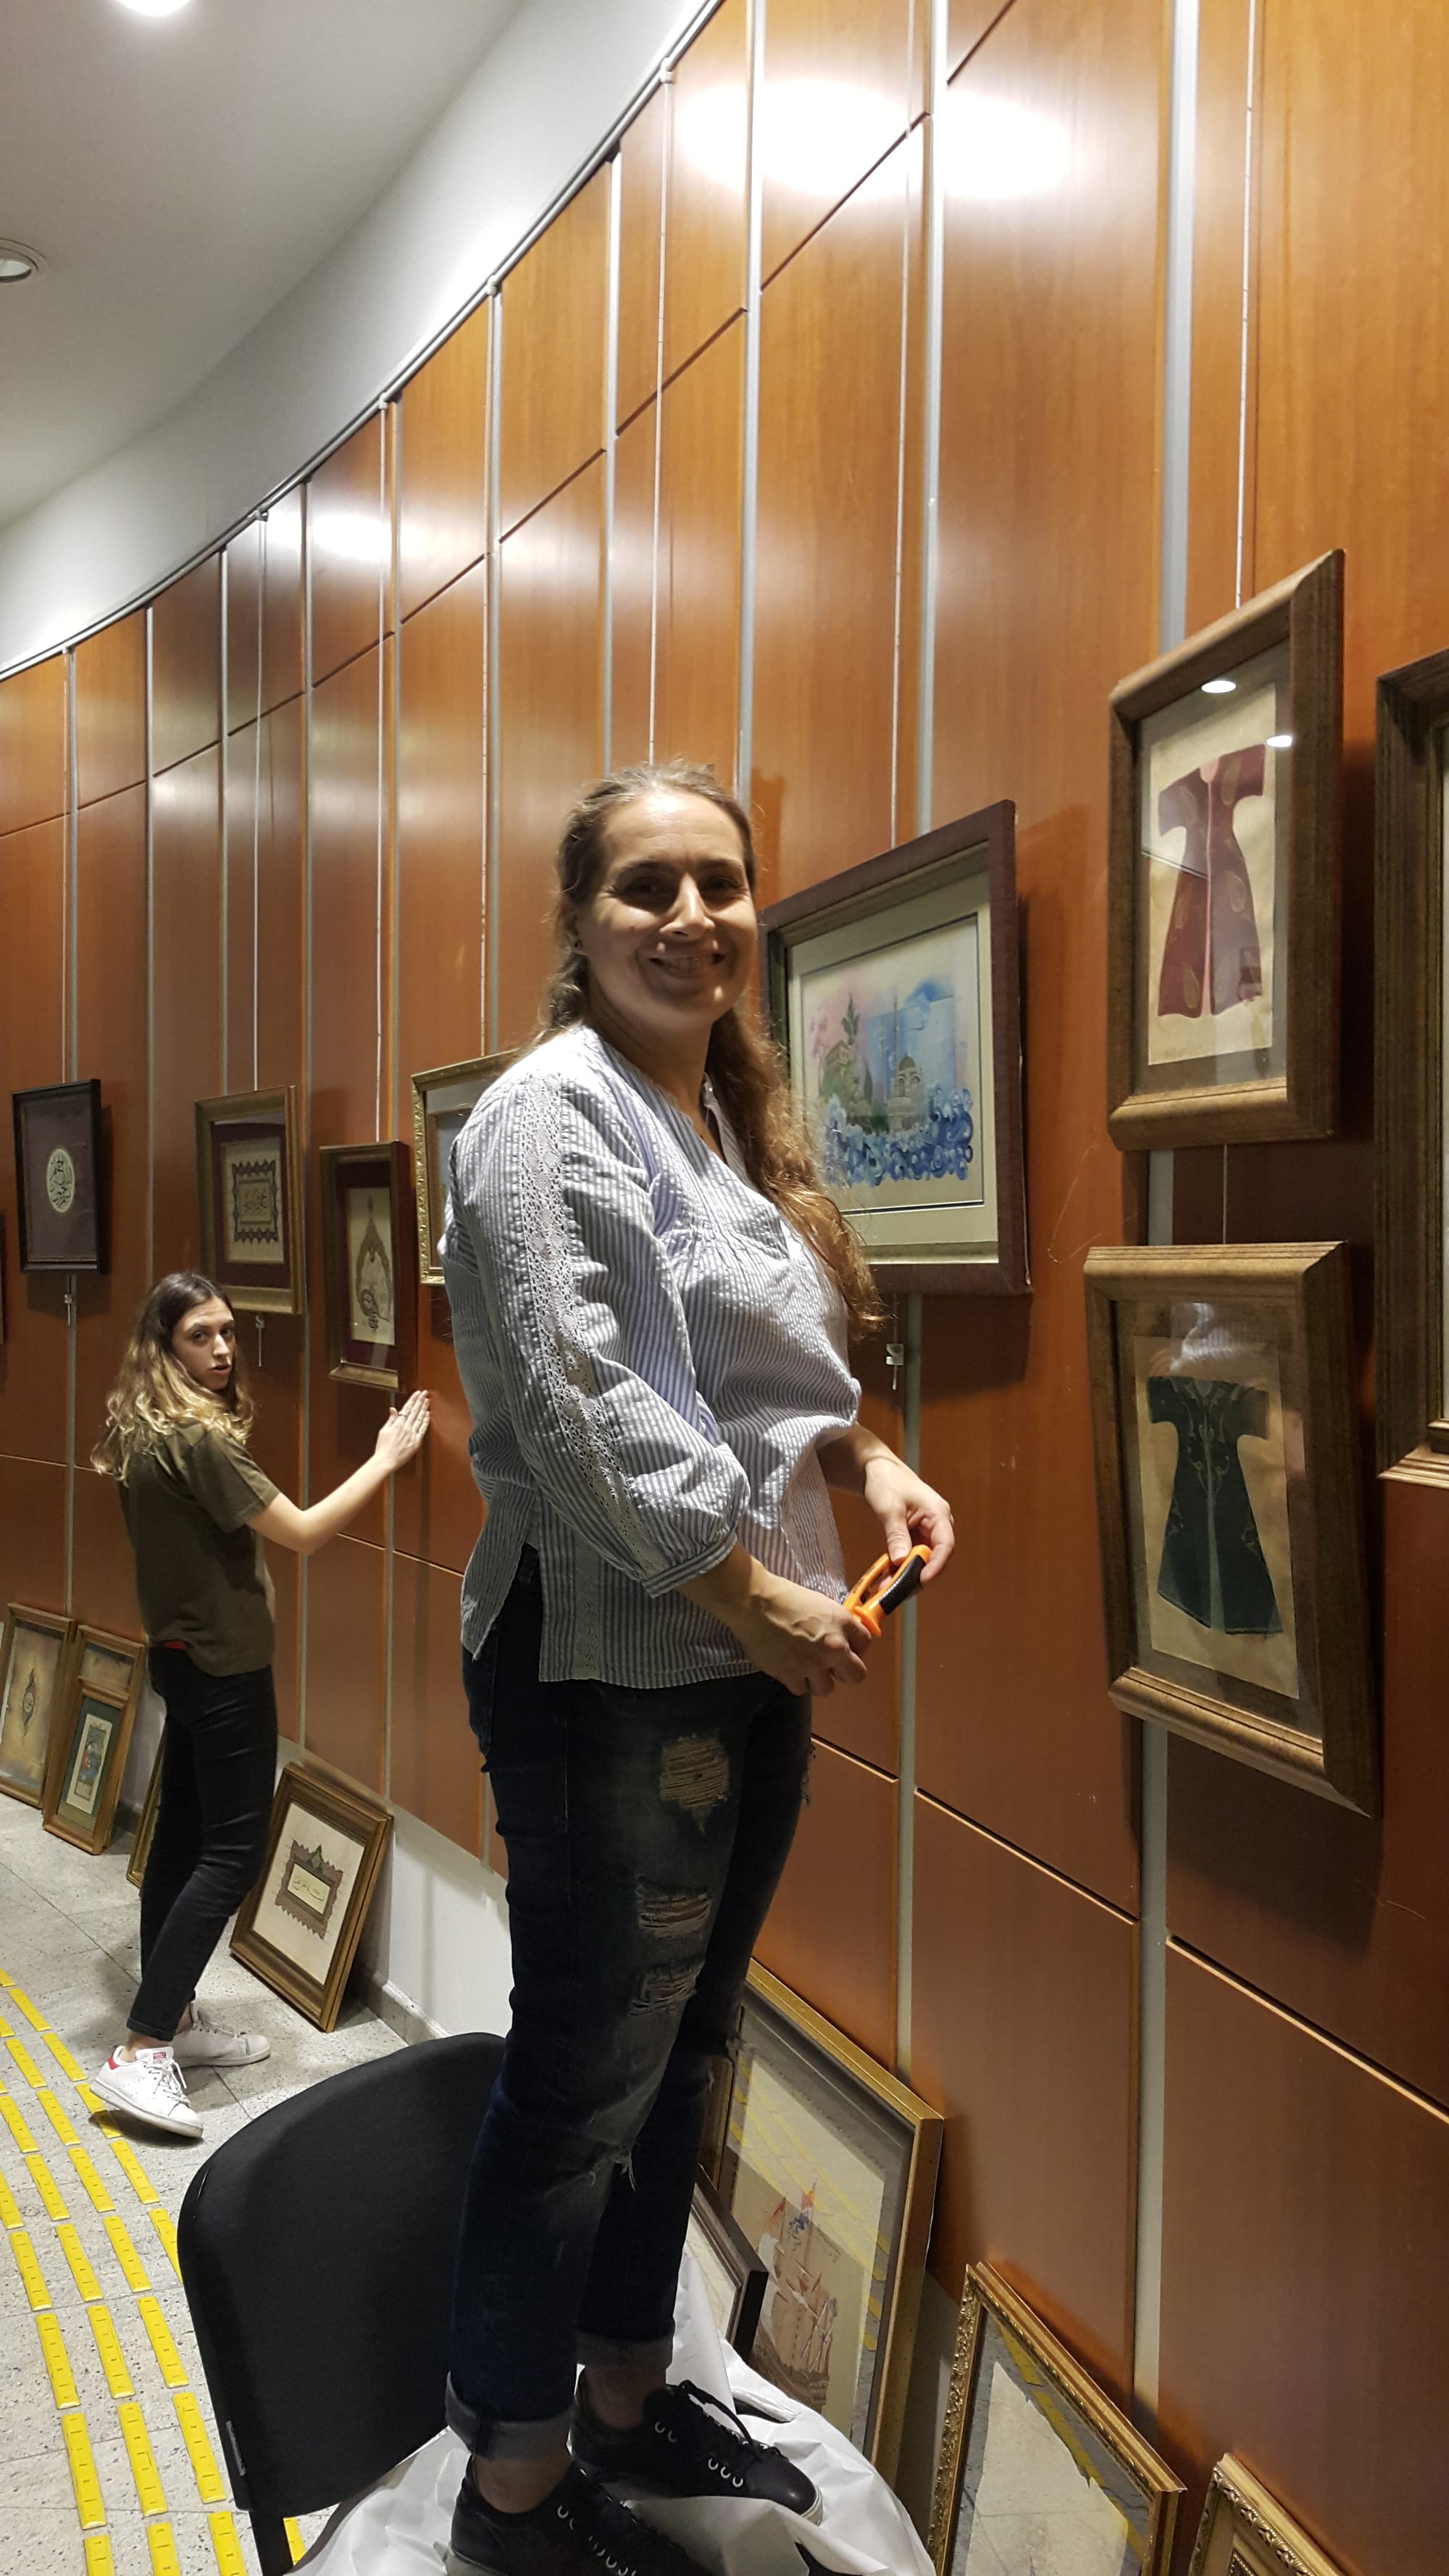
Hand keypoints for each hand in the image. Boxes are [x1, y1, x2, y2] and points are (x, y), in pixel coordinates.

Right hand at [375, 1390, 429, 1472]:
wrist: (386, 1461)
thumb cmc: (383, 1448)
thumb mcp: (384, 1431)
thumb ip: (391, 1419)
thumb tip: (393, 1409)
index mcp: (397, 1424)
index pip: (407, 1408)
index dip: (413, 1400)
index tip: (417, 1393)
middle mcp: (406, 1427)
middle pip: (415, 1411)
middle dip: (420, 1401)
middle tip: (425, 1393)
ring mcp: (412, 1434)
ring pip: (420, 1418)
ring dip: (424, 1408)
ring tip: (428, 1401)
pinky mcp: (416, 1442)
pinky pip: (423, 1429)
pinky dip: (426, 1421)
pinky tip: (428, 1415)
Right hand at [727, 1571, 874, 1698]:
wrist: (755, 1603)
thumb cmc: (783, 1596)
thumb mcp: (819, 1603)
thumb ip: (834, 1623)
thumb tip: (839, 1637)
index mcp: (842, 1623)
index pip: (865, 1644)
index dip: (856, 1648)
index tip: (846, 1649)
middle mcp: (833, 1647)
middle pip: (857, 1675)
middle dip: (845, 1672)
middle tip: (832, 1667)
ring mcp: (813, 1665)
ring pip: (826, 1688)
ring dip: (817, 1679)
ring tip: (804, 1666)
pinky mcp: (791, 1675)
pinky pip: (801, 1689)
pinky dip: (795, 1680)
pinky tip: (787, 1666)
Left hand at [860, 1453, 954, 1581]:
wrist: (875, 1469)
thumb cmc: (887, 1481)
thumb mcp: (889, 1510)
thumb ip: (896, 1536)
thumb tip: (901, 1561)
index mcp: (938, 1514)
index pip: (945, 1545)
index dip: (936, 1565)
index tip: (922, 1580)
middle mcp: (936, 1525)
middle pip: (934, 1557)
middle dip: (917, 1574)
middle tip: (900, 1589)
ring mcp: (925, 1531)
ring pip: (921, 1559)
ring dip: (906, 1574)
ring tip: (888, 1586)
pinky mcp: (913, 1536)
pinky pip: (910, 1556)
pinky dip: (899, 1567)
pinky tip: (886, 1577)